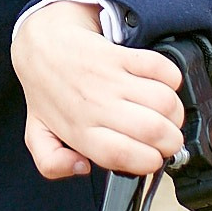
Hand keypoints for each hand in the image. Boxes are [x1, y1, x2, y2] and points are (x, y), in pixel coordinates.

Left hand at [11, 1, 184, 178]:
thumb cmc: (47, 90)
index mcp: (79, 130)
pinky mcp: (118, 53)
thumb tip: (82, 167)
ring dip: (174, 110)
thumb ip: (52, 163)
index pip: (123, 155)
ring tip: (166, 113)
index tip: (153, 158)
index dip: (149, 162)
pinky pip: (159, 67)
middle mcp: (96, 105)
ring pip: (163, 100)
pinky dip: (170, 78)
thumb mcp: (37, 135)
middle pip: (153, 130)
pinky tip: (161, 84)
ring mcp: (108, 77)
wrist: (40, 43)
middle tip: (166, 137)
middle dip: (171, 140)